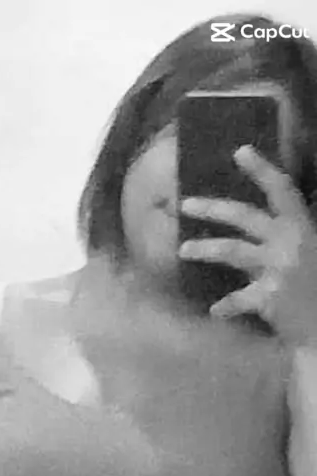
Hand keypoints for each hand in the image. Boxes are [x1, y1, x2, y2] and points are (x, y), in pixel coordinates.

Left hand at [179, 145, 316, 346]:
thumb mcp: (309, 252)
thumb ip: (284, 240)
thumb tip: (255, 232)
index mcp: (302, 228)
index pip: (281, 190)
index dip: (261, 169)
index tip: (240, 151)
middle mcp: (289, 242)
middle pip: (244, 216)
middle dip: (212, 208)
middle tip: (186, 204)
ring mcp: (278, 268)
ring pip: (232, 251)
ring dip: (204, 249)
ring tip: (183, 250)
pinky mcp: (269, 297)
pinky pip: (238, 299)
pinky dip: (226, 307)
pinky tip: (215, 312)